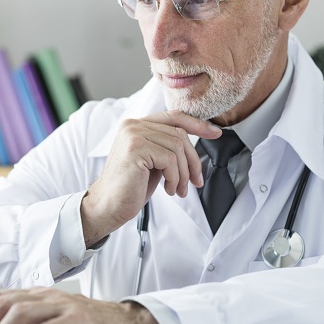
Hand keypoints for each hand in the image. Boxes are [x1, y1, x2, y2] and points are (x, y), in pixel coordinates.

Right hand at [81, 110, 221, 245]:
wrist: (108, 206)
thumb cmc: (130, 187)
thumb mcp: (154, 161)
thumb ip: (167, 146)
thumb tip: (197, 140)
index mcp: (136, 125)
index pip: (173, 117)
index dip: (197, 124)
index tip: (215, 133)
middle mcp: (132, 125)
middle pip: (179, 133)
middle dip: (192, 160)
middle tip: (195, 182)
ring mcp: (133, 135)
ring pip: (177, 147)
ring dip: (183, 173)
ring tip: (178, 189)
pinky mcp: (136, 149)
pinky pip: (170, 160)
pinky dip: (175, 177)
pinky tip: (168, 189)